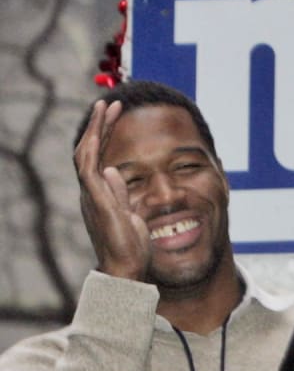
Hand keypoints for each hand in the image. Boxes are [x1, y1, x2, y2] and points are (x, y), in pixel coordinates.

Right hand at [75, 99, 149, 280]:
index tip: (114, 115)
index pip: (99, 157)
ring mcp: (91, 195)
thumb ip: (119, 193)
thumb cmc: (129, 246)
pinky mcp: (97, 200)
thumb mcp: (130, 213)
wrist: (125, 267)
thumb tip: (115, 171)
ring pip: (86, 153)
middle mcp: (92, 191)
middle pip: (90, 150)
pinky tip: (99, 131)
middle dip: (99, 125)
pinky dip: (93, 148)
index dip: (105, 134)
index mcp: (100, 193)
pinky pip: (89, 168)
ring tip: (105, 106)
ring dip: (96, 128)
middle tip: (109, 102)